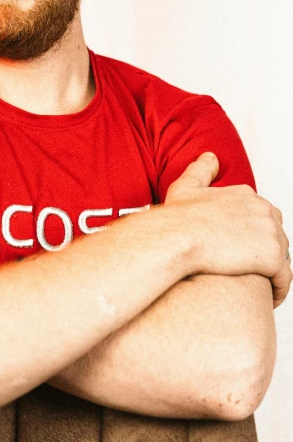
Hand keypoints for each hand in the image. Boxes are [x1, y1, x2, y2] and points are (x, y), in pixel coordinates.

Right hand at [164, 153, 291, 307]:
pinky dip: (280, 290)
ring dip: (274, 273)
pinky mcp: (273, 256)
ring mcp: (270, 232)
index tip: (242, 251)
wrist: (176, 237)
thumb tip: (211, 157)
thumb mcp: (186, 186)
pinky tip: (268, 299)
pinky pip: (285, 278)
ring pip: (282, 257)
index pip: (265, 216)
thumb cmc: (176, 217)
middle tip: (250, 272)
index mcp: (247, 195)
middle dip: (267, 253)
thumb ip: (201, 170)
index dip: (255, 235)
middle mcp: (264, 209)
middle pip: (277, 236)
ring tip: (259, 289)